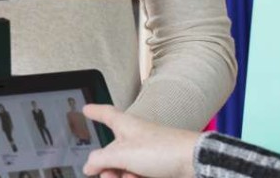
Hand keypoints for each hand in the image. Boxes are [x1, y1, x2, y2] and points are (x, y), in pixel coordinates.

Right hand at [82, 104, 198, 177]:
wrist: (192, 163)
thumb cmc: (161, 149)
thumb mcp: (122, 154)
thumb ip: (100, 160)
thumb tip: (88, 166)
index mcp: (124, 125)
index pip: (106, 114)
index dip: (95, 111)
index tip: (87, 109)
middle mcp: (134, 136)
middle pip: (112, 150)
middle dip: (106, 166)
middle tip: (106, 175)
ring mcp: (146, 151)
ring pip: (124, 165)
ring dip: (121, 175)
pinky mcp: (157, 165)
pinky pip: (137, 172)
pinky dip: (134, 177)